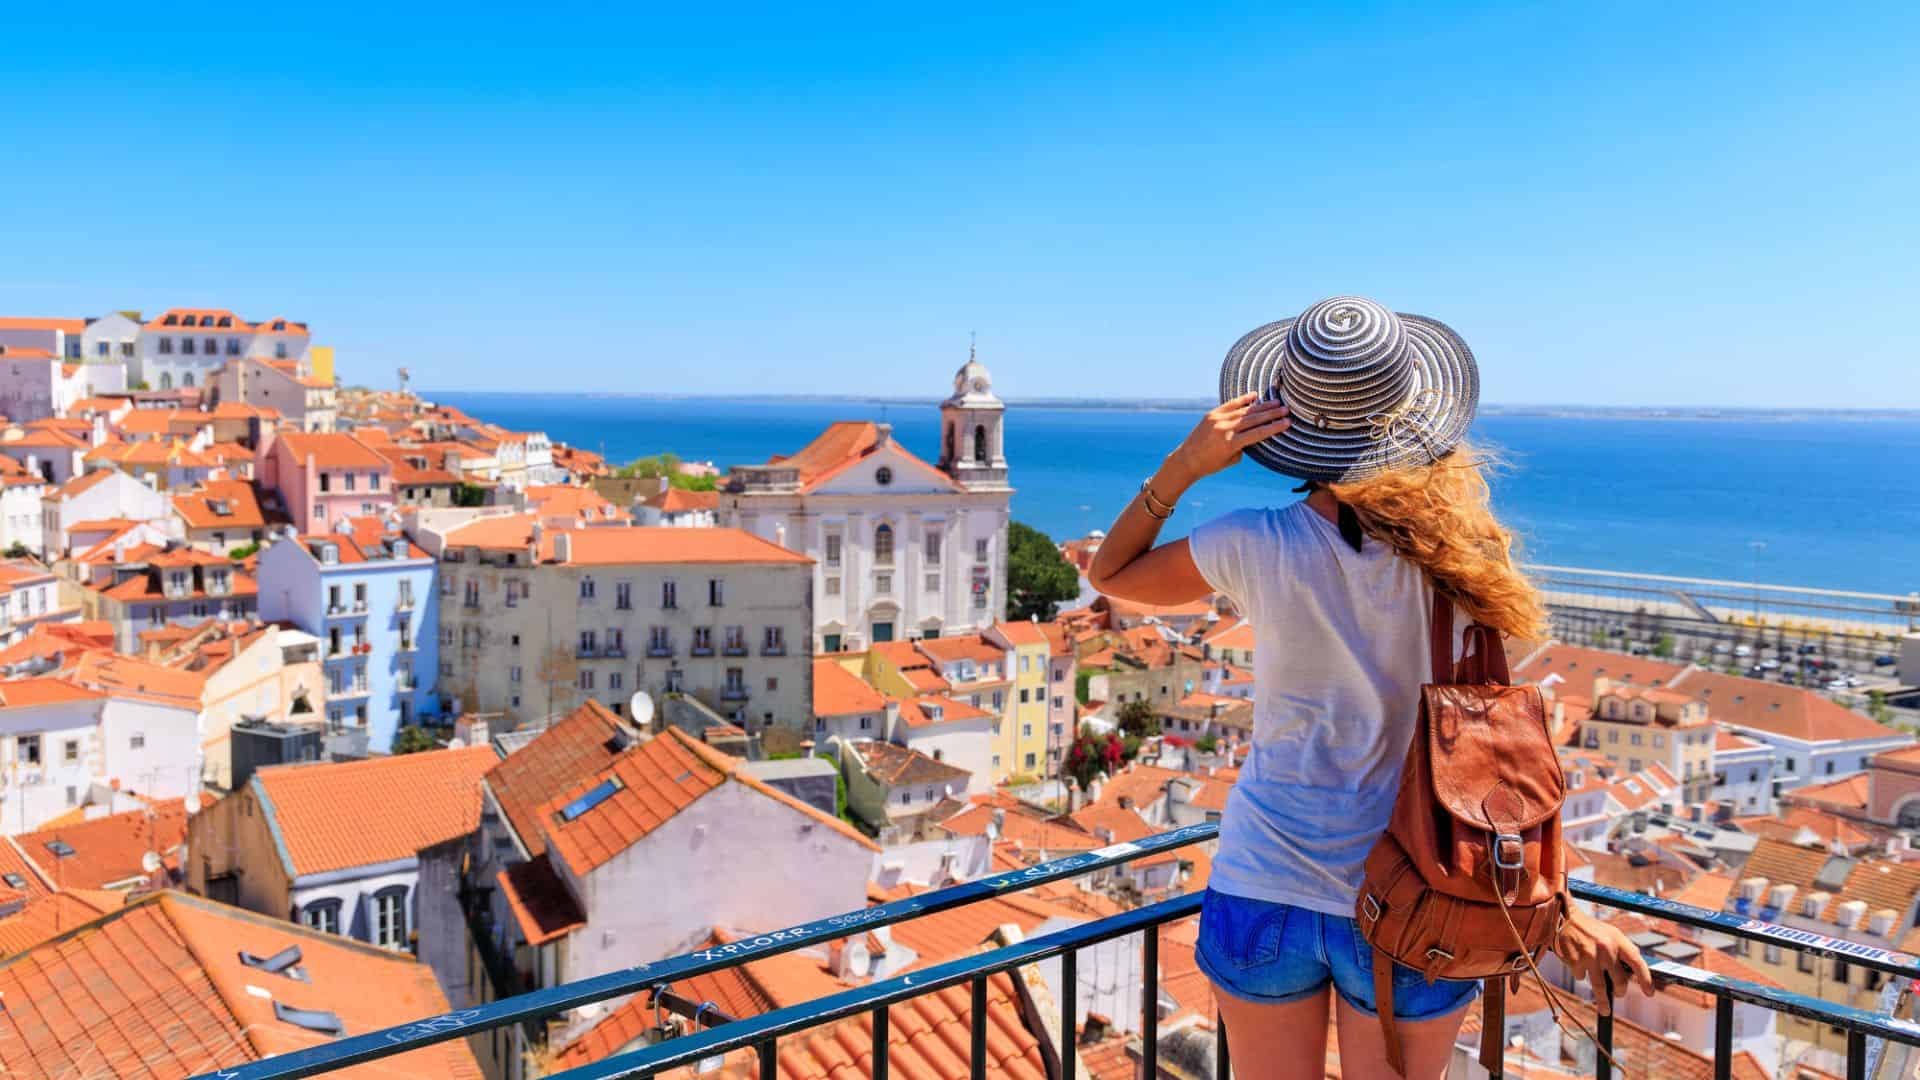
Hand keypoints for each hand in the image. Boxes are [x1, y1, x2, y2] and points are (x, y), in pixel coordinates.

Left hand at [1162, 392, 1290, 487]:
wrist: (1186, 460)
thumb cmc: (1210, 465)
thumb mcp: (1231, 460)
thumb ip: (1244, 446)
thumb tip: (1254, 431)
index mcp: (1231, 444)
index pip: (1258, 434)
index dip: (1274, 428)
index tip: (1287, 423)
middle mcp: (1224, 430)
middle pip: (1254, 420)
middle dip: (1272, 414)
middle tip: (1286, 409)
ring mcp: (1217, 420)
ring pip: (1244, 411)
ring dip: (1261, 406)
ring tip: (1276, 403)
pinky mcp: (1211, 415)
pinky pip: (1230, 405)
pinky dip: (1242, 400)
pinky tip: (1254, 395)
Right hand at [1552, 908, 1653, 1012]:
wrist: (1564, 918)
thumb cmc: (1592, 928)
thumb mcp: (1611, 933)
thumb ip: (1624, 949)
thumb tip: (1637, 969)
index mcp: (1618, 940)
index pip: (1637, 962)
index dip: (1646, 979)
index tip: (1649, 993)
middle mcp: (1606, 948)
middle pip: (1619, 980)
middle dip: (1620, 991)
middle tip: (1619, 994)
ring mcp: (1589, 955)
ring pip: (1600, 986)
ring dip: (1603, 1000)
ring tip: (1605, 1010)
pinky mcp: (1574, 960)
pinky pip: (1580, 977)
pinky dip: (1581, 975)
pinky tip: (1578, 966)